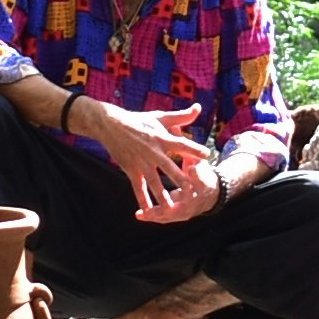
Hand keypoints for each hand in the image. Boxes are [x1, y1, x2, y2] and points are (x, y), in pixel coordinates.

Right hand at [84, 97, 215, 218]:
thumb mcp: (160, 117)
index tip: (206, 155)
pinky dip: (142, 199)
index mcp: (162, 138)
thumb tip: (198, 108)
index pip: (181, 144)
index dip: (193, 149)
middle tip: (191, 191)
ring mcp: (141, 162)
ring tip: (171, 208)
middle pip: (169, 167)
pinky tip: (148, 210)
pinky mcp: (131, 169)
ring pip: (154, 182)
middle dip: (180, 179)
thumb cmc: (139, 120)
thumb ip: (181, 117)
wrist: (111, 125)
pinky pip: (138, 187)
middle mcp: (153, 151)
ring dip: (162, 196)